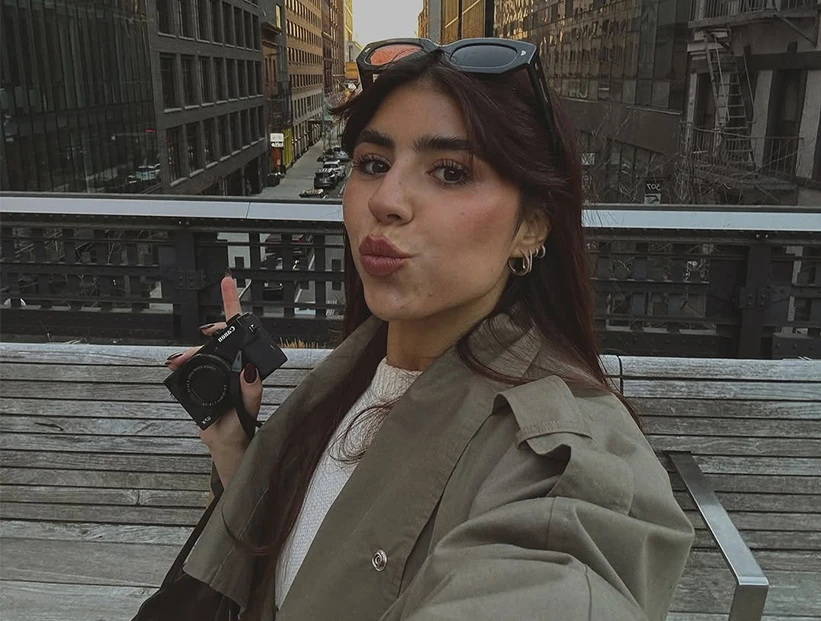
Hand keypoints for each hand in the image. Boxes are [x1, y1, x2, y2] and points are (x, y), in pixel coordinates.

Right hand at [165, 273, 262, 482]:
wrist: (223, 445)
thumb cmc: (241, 425)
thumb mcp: (249, 408)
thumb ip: (251, 390)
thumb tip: (250, 370)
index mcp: (245, 365)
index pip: (241, 331)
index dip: (233, 304)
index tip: (227, 281)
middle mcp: (231, 364)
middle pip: (216, 339)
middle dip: (203, 339)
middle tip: (189, 352)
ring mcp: (215, 371)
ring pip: (199, 352)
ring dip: (187, 354)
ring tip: (178, 363)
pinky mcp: (199, 380)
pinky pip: (188, 366)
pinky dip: (180, 364)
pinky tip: (175, 367)